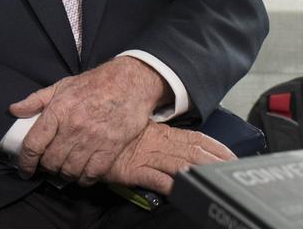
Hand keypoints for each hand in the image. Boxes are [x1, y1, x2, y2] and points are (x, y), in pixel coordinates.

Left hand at [9, 56, 169, 184]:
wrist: (128, 83)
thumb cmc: (91, 84)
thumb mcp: (60, 86)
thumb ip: (35, 100)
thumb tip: (13, 110)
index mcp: (57, 111)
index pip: (34, 143)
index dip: (25, 161)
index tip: (24, 170)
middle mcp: (73, 127)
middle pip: (52, 161)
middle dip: (46, 168)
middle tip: (47, 167)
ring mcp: (93, 139)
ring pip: (71, 170)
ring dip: (64, 174)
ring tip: (63, 171)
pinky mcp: (111, 148)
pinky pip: (93, 173)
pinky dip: (84, 179)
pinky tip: (81, 175)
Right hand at [105, 121, 233, 194]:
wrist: (84, 136)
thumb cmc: (113, 136)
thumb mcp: (139, 131)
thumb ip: (160, 137)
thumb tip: (181, 144)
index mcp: (162, 133)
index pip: (196, 138)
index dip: (217, 147)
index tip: (235, 156)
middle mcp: (157, 143)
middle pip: (194, 152)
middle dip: (217, 161)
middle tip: (236, 170)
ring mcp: (146, 157)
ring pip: (181, 164)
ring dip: (201, 171)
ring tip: (219, 179)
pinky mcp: (133, 171)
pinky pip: (157, 178)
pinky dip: (173, 184)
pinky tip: (186, 188)